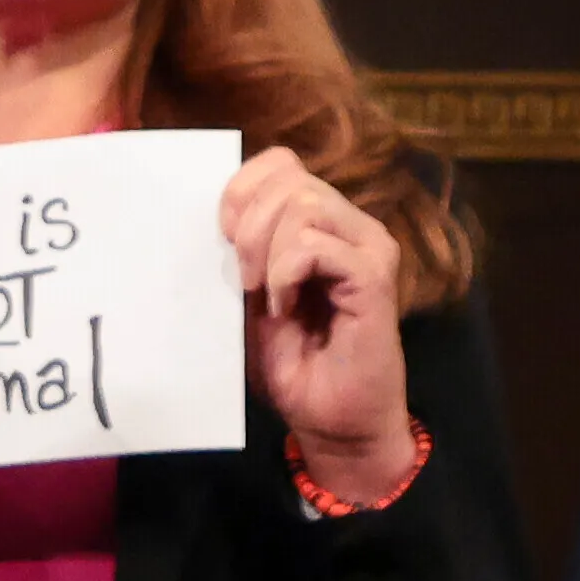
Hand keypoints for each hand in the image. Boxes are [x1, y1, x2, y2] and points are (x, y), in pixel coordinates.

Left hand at [218, 144, 416, 495]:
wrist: (330, 417)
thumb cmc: (291, 360)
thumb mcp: (247, 296)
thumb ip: (236, 250)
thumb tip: (204, 210)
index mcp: (322, 222)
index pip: (278, 163)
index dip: (239, 191)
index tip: (221, 240)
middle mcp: (352, 225)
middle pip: (287, 178)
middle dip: (246, 226)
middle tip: (243, 280)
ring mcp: (369, 247)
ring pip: (304, 205)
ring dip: (266, 252)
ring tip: (267, 296)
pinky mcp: (375, 277)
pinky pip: (316, 246)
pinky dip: (286, 275)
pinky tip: (284, 308)